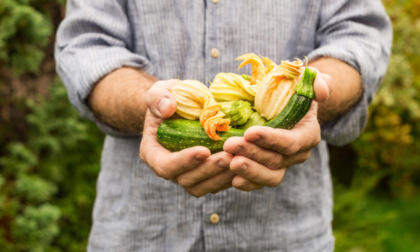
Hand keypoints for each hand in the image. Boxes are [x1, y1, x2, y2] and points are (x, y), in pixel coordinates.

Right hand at [139, 80, 234, 196]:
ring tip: (239, 160)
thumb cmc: (168, 99)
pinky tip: (245, 165)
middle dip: (209, 169)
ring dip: (221, 176)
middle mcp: (169, 169)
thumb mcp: (158, 92)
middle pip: (186, 180)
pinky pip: (215, 184)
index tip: (204, 150)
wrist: (180, 108)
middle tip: (229, 156)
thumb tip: (168, 108)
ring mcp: (186, 174)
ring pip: (203, 187)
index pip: (165, 166)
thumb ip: (158, 98)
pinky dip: (230, 178)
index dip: (184, 161)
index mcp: (153, 153)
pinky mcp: (203, 176)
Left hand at [223, 69, 331, 190]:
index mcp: (308, 134)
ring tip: (228, 162)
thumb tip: (320, 92)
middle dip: (251, 153)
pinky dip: (246, 183)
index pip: (291, 142)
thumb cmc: (295, 89)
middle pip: (275, 160)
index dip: (271, 139)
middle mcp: (297, 154)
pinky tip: (231, 178)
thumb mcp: (310, 79)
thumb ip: (320, 81)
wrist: (285, 105)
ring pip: (269, 176)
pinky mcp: (268, 171)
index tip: (249, 132)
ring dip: (248, 171)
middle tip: (228, 145)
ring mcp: (282, 165)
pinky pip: (259, 182)